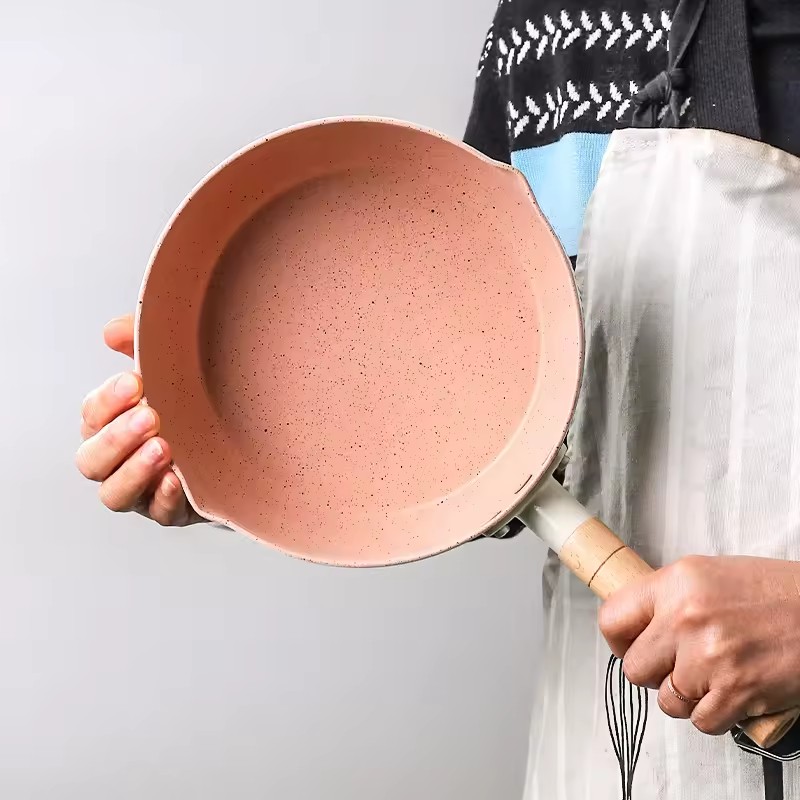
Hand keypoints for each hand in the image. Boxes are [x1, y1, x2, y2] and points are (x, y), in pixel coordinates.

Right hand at [76, 314, 201, 525]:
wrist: (237, 441)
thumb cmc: (191, 404)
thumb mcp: (170, 368)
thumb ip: (141, 343)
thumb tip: (113, 332)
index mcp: (111, 425)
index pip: (91, 417)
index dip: (107, 402)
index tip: (135, 381)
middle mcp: (119, 461)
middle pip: (92, 460)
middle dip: (117, 438)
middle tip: (150, 416)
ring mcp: (142, 491)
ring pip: (115, 494)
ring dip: (134, 471)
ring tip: (162, 447)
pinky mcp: (171, 512)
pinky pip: (159, 513)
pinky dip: (163, 497)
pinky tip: (176, 479)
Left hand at [599, 555, 799, 734]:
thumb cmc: (777, 592)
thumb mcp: (708, 574)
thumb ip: (668, 596)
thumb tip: (638, 620)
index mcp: (676, 583)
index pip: (612, 618)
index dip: (617, 639)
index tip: (627, 645)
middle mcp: (686, 618)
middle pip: (634, 667)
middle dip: (653, 672)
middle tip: (674, 664)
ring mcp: (709, 657)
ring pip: (668, 700)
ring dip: (686, 695)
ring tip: (710, 675)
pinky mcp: (735, 692)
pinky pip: (701, 721)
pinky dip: (715, 714)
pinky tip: (730, 691)